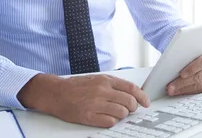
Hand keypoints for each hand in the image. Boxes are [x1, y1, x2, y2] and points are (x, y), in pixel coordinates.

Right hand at [17, 73, 149, 126]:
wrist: (56, 93)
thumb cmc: (77, 86)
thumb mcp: (97, 79)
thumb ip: (114, 85)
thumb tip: (132, 93)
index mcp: (106, 80)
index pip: (131, 88)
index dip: (142, 97)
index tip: (146, 102)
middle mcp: (102, 91)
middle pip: (129, 102)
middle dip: (132, 108)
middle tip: (129, 109)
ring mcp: (95, 104)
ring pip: (121, 113)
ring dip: (122, 115)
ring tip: (115, 113)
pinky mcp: (88, 116)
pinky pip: (109, 122)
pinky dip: (111, 121)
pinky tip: (106, 118)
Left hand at [166, 48, 201, 95]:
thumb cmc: (197, 52)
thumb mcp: (193, 50)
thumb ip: (186, 55)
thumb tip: (171, 64)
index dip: (192, 68)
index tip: (181, 74)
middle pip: (199, 77)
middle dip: (183, 83)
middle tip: (170, 87)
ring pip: (199, 86)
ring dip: (184, 89)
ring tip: (172, 90)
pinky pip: (200, 91)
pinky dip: (188, 92)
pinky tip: (180, 91)